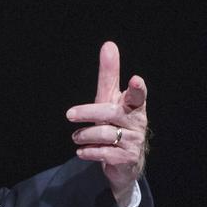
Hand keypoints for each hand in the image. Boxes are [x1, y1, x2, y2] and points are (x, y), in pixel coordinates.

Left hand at [66, 41, 148, 205]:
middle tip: (69, 114)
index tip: (135, 81)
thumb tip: (109, 45)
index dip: (137, 88)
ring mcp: (134, 141)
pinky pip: (104, 152)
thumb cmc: (117, 121)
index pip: (137, 94)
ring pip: (103, 133)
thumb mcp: (111, 98)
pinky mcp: (127, 158)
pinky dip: (89, 151)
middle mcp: (137, 121)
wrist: (125, 162)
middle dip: (88, 112)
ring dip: (84, 135)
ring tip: (76, 137)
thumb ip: (110, 74)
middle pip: (109, 112)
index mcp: (134, 105)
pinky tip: (82, 151)